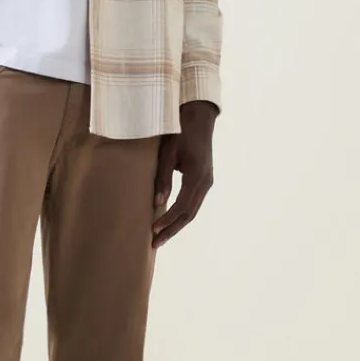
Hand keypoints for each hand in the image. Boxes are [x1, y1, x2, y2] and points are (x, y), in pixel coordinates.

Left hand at [152, 101, 216, 247]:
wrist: (199, 116)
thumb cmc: (181, 131)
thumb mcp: (169, 153)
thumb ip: (164, 177)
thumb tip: (158, 202)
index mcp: (198, 177)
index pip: (182, 206)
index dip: (167, 220)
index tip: (153, 230)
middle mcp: (205, 182)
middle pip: (189, 215)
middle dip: (171, 230)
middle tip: (154, 244)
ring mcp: (206, 182)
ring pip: (192, 211)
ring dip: (176, 225)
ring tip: (160, 237)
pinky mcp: (203, 179)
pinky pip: (193, 202)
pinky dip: (181, 214)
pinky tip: (169, 220)